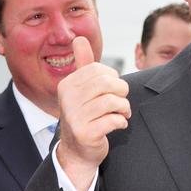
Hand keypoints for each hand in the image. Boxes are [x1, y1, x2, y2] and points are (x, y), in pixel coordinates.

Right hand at [56, 36, 130, 190]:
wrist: (77, 151)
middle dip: (122, 92)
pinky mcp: (85, 133)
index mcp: (67, 85)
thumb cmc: (84, 114)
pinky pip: (114, 120)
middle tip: (121, 101)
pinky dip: (122, 122)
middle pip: (107, 84)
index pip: (100, 70)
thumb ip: (83, 64)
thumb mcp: (82, 89)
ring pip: (113, 101)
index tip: (113, 89)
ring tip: (121, 113)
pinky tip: (117, 125)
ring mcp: (75, 117)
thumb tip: (79, 38)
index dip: (113, 78)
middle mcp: (67, 100)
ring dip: (124, 108)